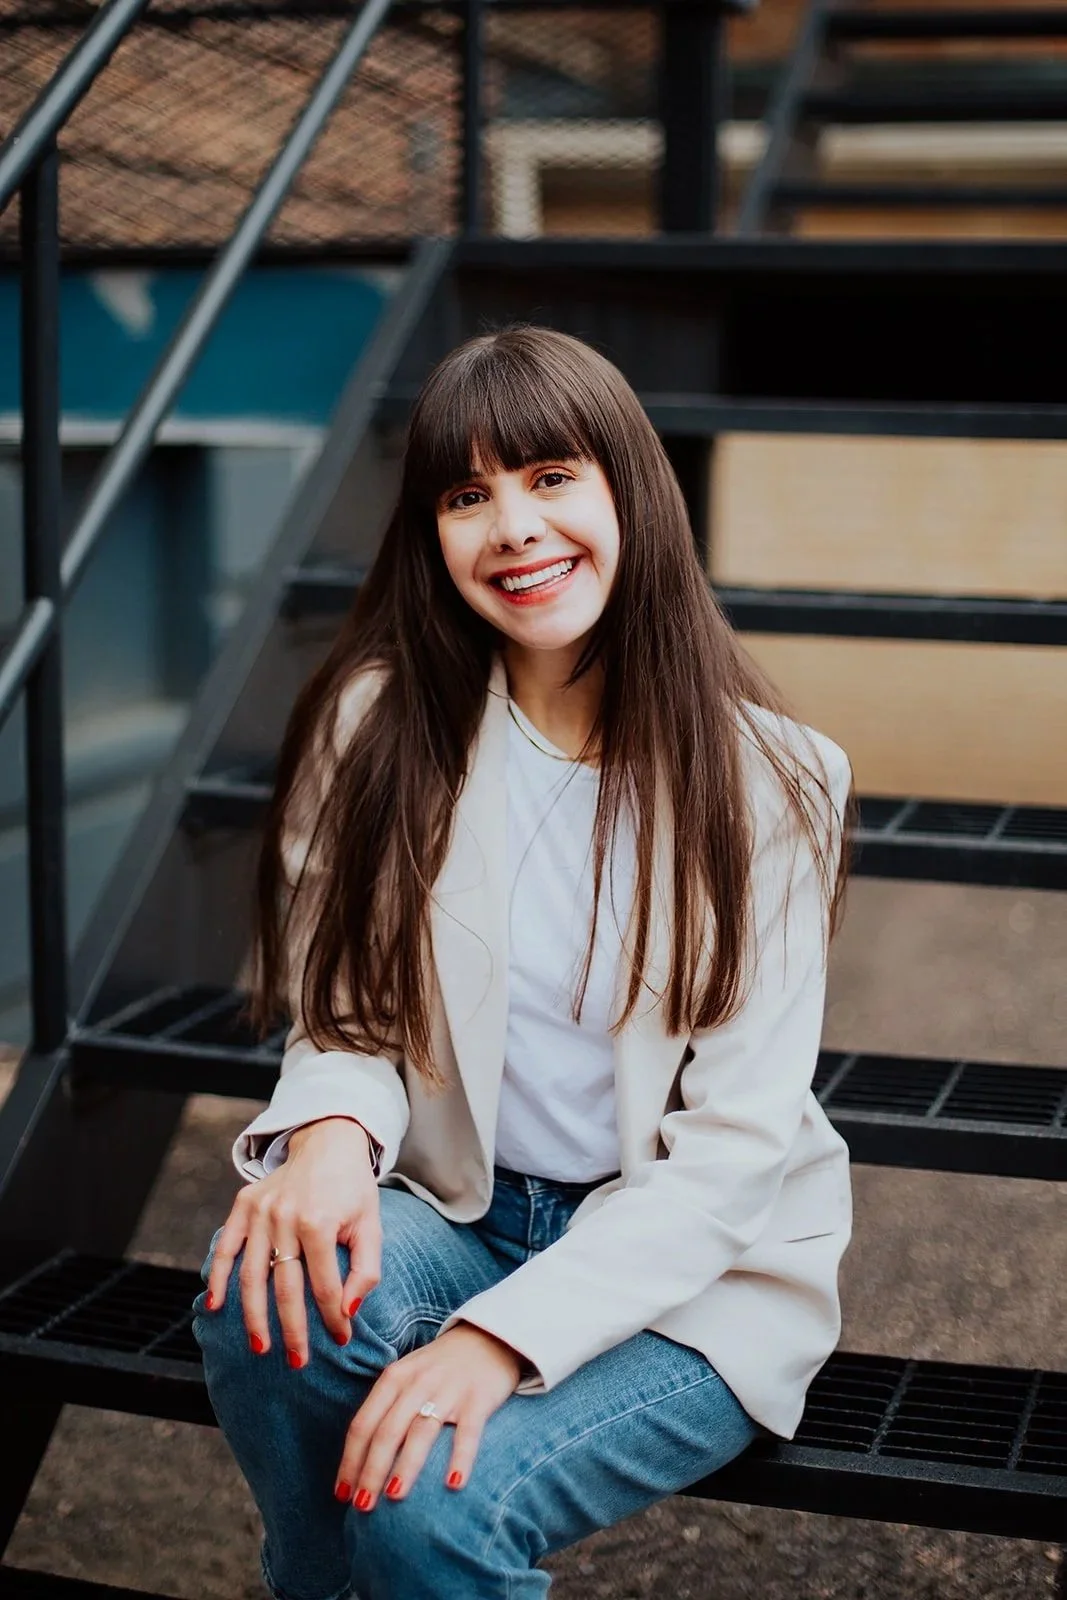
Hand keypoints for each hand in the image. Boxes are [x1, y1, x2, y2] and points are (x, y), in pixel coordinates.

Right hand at [203, 1117, 379, 1362]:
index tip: (342, 1341)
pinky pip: (225, 1247)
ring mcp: (260, 1211)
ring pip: (251, 1276)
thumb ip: (366, 1270)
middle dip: (292, 1330)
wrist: (328, 1142)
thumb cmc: (352, 1190)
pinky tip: (216, 1306)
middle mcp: (284, 1217)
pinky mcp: (243, 1205)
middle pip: (285, 1288)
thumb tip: (348, 1311)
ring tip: (261, 1348)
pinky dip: (218, 1277)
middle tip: (299, 1363)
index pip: (324, 1286)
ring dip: (253, 1317)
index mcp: (319, 1222)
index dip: (333, 1318)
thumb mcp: (371, 1225)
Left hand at [335, 1322, 524, 1508]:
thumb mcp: (407, 1375)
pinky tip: (453, 1484)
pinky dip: (460, 1457)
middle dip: (371, 1471)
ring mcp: (448, 1390)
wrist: (489, 1337)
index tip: (341, 1494)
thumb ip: (386, 1407)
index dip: (350, 1460)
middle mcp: (417, 1383)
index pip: (364, 1424)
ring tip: (393, 1497)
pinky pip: (467, 1432)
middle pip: (387, 1432)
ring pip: (421, 1432)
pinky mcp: (478, 1398)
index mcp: (394, 1378)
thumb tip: (360, 1459)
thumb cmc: (440, 1367)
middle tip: (362, 1507)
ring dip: (405, 1467)